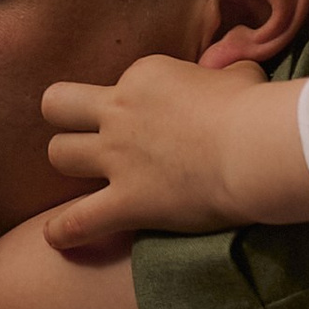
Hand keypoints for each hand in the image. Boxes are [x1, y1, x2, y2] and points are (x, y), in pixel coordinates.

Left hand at [38, 56, 308, 256]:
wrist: (254, 149)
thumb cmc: (254, 110)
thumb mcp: (238, 74)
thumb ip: (223, 71)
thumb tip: (229, 74)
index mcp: (144, 77)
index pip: (121, 85)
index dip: (135, 104)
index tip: (159, 122)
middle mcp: (120, 110)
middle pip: (60, 105)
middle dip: (67, 120)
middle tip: (87, 137)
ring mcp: (117, 156)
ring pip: (59, 154)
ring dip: (69, 165)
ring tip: (81, 181)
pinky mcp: (126, 200)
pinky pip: (77, 220)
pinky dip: (63, 230)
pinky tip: (54, 237)